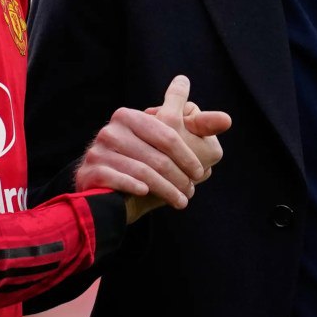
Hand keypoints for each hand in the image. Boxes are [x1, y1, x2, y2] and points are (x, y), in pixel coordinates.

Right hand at [74, 75, 229, 218]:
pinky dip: (137, 188)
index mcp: (129, 116)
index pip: (167, 134)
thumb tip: (228, 119)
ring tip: (180, 201)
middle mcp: (110, 130)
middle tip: (191, 191)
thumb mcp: (167, 138)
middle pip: (156, 156)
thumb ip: (197, 126)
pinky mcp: (89, 172)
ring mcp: (97, 151)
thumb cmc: (142, 160)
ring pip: (142, 172)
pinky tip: (148, 195)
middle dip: (178, 177)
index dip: (187, 155)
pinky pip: (119, 181)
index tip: (200, 172)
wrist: (106, 189)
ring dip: (166, 190)